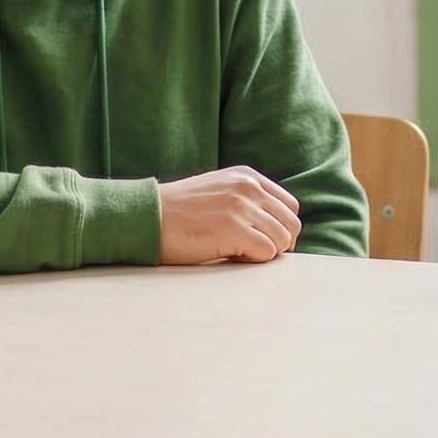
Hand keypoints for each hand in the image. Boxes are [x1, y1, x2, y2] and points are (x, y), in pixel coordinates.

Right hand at [158, 167, 301, 264]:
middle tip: (255, 255)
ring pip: (283, 240)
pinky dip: (254, 261)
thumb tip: (275, 228)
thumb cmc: (178, 212)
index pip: (289, 206)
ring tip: (239, 254)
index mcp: (247, 176)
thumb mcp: (217, 191)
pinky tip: (231, 257)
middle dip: (279, 244)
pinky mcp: (233, 228)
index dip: (281, 228)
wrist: (146, 217)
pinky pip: (267, 253)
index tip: (265, 241)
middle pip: (291, 224)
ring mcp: (242, 207)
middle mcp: (248, 188)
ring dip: (266, 253)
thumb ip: (246, 200)